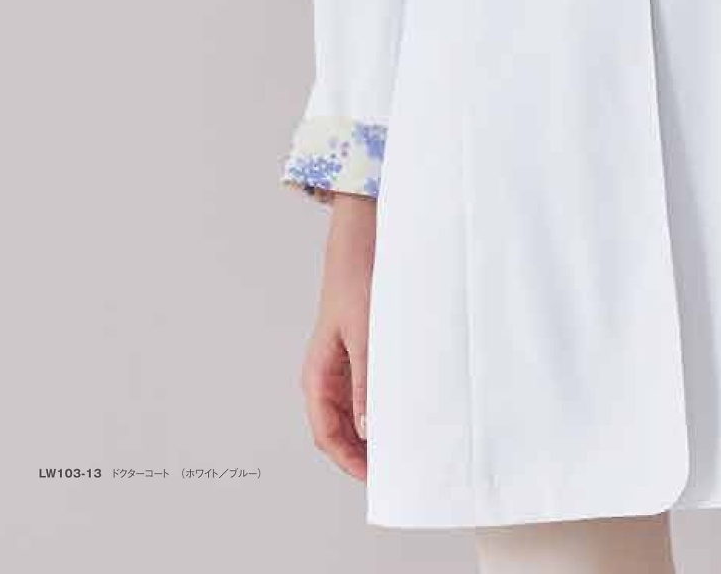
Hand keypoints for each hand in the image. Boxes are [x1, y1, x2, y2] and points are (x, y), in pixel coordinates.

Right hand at [300, 193, 377, 479]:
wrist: (363, 242)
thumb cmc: (357, 281)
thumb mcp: (365, 335)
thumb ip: (366, 382)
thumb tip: (368, 428)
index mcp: (318, 375)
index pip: (326, 434)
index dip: (348, 460)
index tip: (374, 478)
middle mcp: (327, 376)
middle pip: (338, 431)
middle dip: (362, 454)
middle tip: (395, 470)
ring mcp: (343, 367)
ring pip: (353, 416)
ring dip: (372, 434)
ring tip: (401, 448)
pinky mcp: (360, 355)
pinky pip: (365, 394)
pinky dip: (380, 409)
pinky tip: (402, 414)